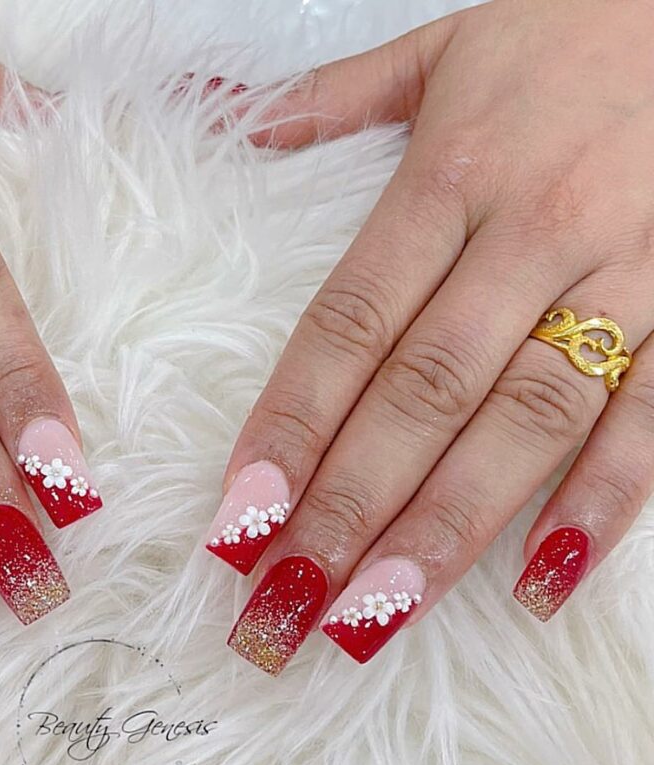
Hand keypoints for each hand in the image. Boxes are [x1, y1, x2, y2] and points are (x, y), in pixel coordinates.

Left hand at [204, 0, 653, 672]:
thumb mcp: (448, 45)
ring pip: (526, 423)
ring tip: (377, 615)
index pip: (348, 327)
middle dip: (351, 507)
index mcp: (452, 176)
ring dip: (448, 529)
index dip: (291, 427)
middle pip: (423, 394)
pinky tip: (541, 581)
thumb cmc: (577, 29)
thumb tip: (248, 126)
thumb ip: (342, 97)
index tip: (241, 515)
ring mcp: (625, 278)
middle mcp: (532, 235)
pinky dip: (605, 502)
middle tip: (288, 601)